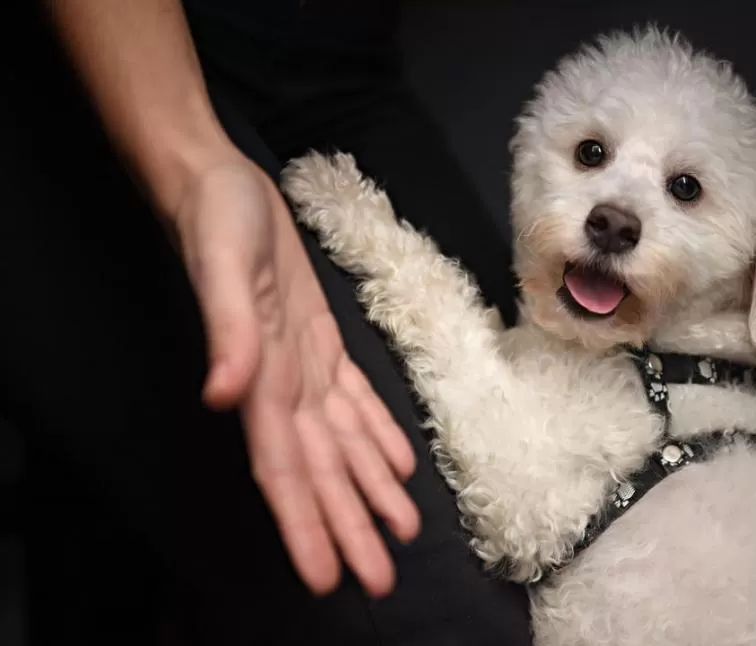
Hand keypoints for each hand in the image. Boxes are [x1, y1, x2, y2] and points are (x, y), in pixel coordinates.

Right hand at [171, 152, 419, 596]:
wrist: (222, 188)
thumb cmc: (217, 221)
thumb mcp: (222, 266)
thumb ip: (227, 331)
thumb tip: (222, 396)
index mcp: (260, 379)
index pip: (283, 467)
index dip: (303, 522)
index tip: (323, 575)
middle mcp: (284, 386)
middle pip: (320, 470)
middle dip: (347, 524)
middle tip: (379, 579)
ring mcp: (304, 367)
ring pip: (342, 445)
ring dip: (367, 492)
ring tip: (397, 534)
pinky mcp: (321, 344)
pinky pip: (354, 402)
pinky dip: (375, 437)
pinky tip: (393, 466)